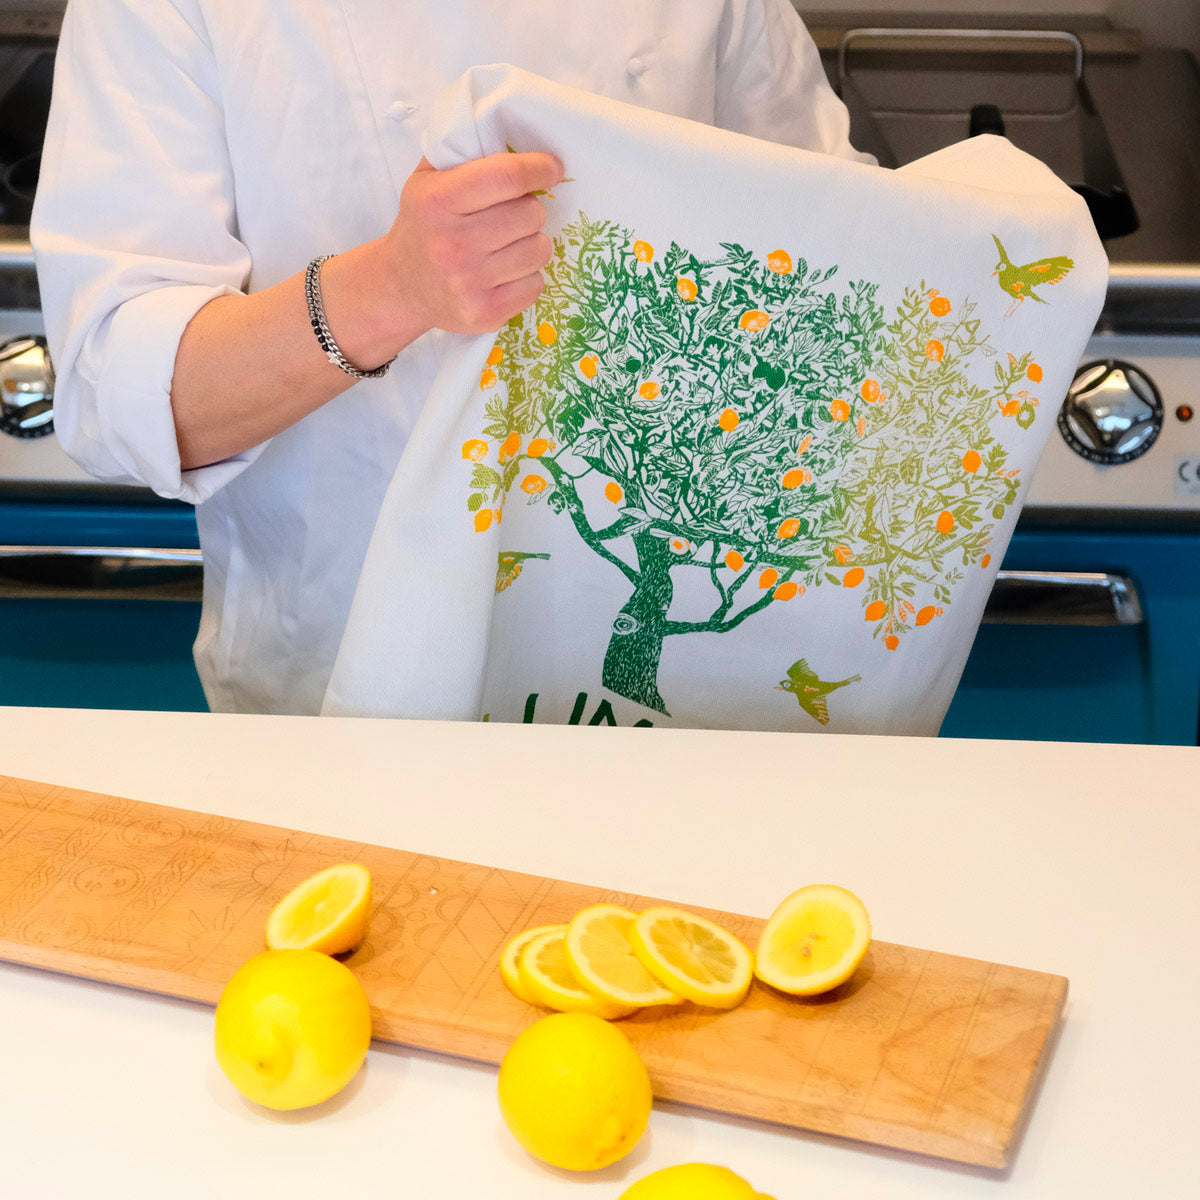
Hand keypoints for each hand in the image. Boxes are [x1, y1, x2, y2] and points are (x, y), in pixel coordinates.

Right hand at [379, 151, 564, 336]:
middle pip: (530, 214)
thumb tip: (519, 140)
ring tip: (507, 244)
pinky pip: (536, 285)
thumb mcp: (428, 179)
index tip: (551, 169)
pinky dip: (527, 277)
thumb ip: (465, 153)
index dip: (539, 169)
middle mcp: (453, 244)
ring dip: (531, 243)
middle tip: (512, 214)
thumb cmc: (424, 224)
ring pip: (539, 251)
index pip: (507, 176)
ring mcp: (469, 283)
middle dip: (529, 209)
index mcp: (438, 201)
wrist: (401, 285)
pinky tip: (504, 272)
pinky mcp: (484, 313)